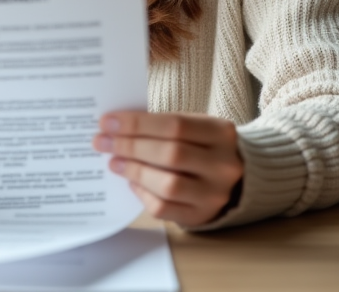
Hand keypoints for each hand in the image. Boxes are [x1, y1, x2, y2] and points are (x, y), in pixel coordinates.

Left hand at [92, 111, 242, 226]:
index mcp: (222, 133)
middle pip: (171, 154)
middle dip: (130, 146)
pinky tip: (131, 181)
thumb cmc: (203, 146)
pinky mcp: (201, 216)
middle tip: (102, 142)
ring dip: (134, 171)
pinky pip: (164, 208)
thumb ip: (162, 126)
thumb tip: (115, 126)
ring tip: (114, 162)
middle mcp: (223, 165)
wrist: (236, 178)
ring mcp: (215, 194)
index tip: (108, 122)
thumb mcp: (194, 127)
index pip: (175, 125)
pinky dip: (142, 192)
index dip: (138, 123)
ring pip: (168, 184)